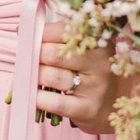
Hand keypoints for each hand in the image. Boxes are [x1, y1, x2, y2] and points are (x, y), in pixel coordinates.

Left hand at [34, 20, 128, 134]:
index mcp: (98, 40)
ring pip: (52, 76)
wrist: (116, 103)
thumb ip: (60, 35)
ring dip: (35, 75)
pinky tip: (34, 95)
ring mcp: (94, 88)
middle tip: (30, 58)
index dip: (41, 33)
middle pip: (54, 53)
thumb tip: (23, 29)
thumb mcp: (86, 47)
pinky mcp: (87, 110)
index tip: (32, 37)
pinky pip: (55, 103)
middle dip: (35, 55)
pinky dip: (39, 98)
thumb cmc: (91, 69)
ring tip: (33, 75)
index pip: (62, 30)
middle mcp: (99, 63)